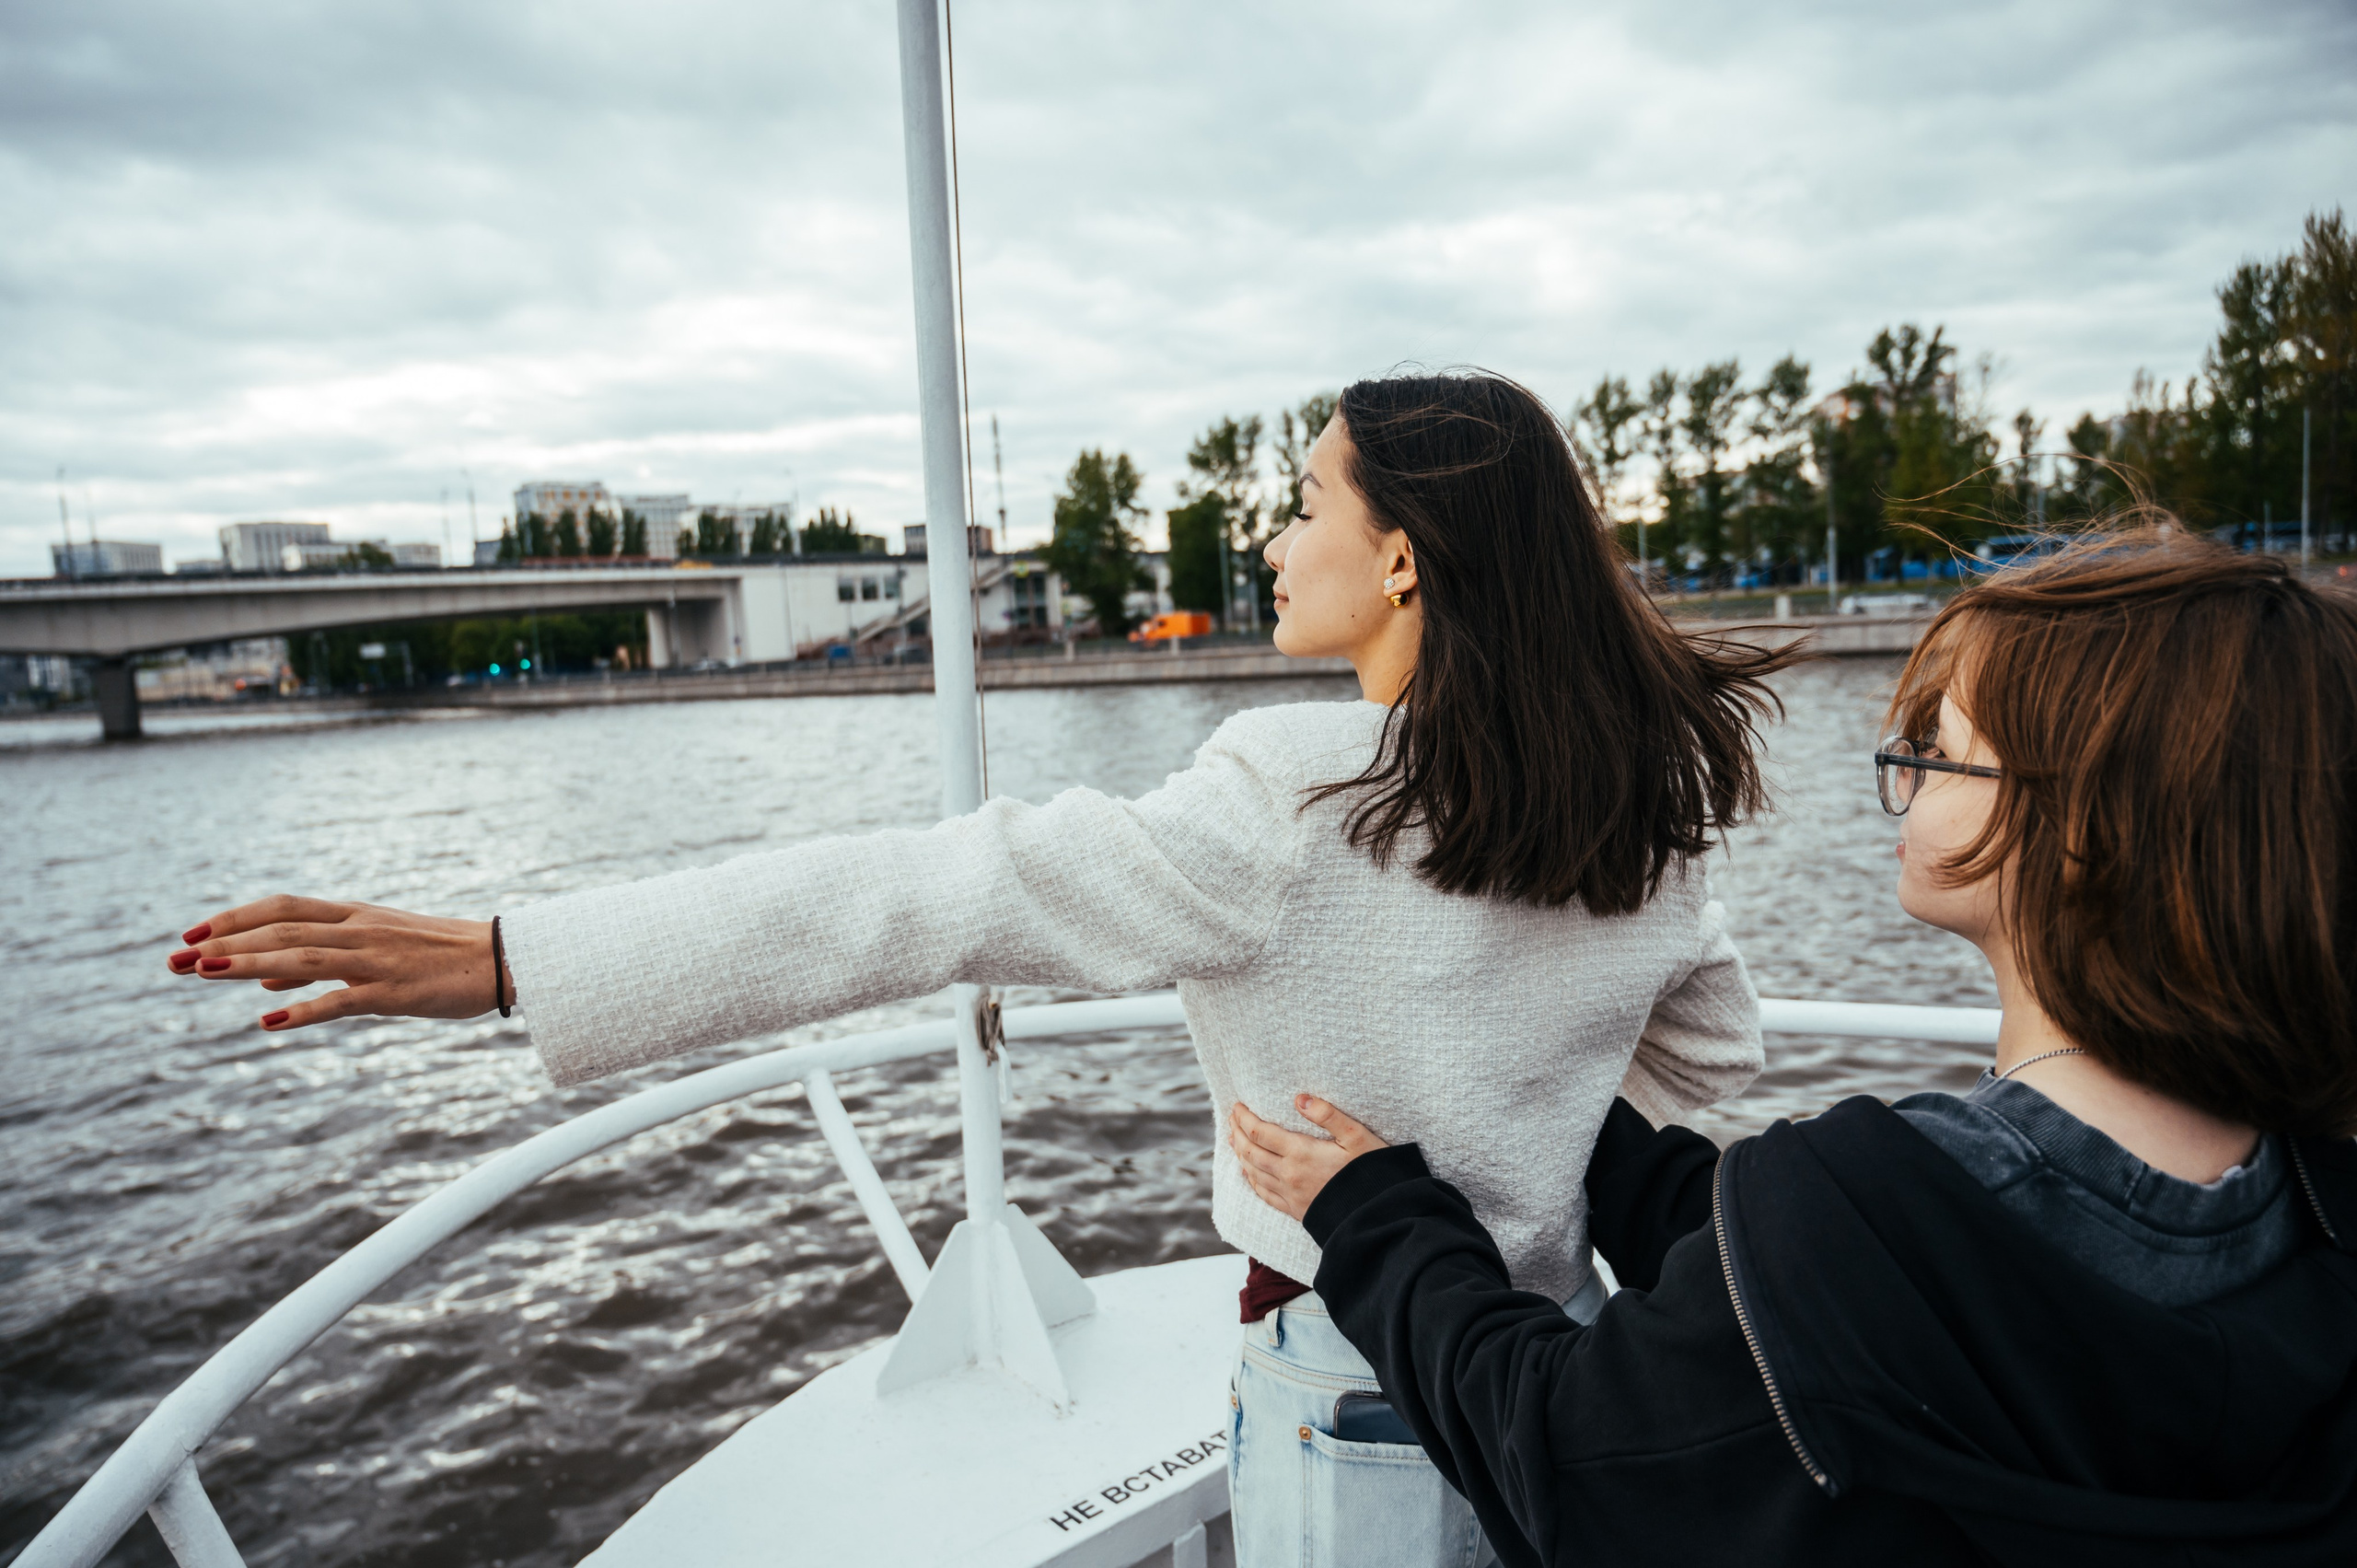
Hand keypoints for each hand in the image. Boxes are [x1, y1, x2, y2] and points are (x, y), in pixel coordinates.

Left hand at [166, 895, 510, 1032]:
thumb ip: (321, 960)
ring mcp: (376, 959)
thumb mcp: (378, 947)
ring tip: (202, 974)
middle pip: (281, 927)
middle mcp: (360, 930)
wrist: (503, 960)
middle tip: (173, 960)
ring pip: (301, 956)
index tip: (191, 934)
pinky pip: (341, 1001)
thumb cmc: (439, 955)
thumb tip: (264, 979)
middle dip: (224, 942)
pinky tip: (267, 1022)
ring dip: (247, 964)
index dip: (234, 917)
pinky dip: (302, 1010)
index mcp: (356, 915)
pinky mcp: (394, 992)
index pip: (283, 906)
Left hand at [1227, 1096, 1389, 1220]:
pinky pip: (1264, 1194)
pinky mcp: (1295, 1210)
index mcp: (1301, 1152)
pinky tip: (1248, 1173)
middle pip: (1250, 1151)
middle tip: (1231, 1117)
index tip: (1237, 1106)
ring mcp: (1290, 1194)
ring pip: (1253, 1172)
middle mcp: (1289, 1174)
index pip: (1260, 1132)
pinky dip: (1251, 1180)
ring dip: (1240, 1153)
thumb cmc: (1371, 1171)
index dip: (1244, 1118)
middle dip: (1237, 1132)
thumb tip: (1300, 1098)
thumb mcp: (1356, 1136)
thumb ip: (1328, 1115)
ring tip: (1233, 1139)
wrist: (1377, 1215)